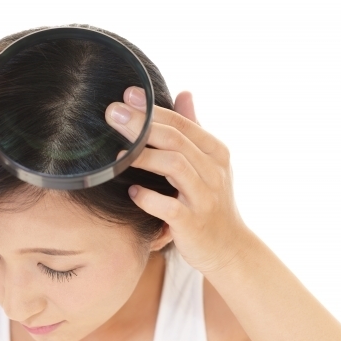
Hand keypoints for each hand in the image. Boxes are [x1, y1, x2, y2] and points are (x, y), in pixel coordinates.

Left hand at [105, 88, 249, 273]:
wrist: (229, 249)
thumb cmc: (210, 201)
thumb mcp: (210, 162)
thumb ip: (194, 128)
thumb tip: (184, 92)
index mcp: (215, 152)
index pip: (182, 123)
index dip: (153, 109)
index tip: (126, 96)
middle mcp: (213, 171)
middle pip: (176, 140)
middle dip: (141, 125)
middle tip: (112, 114)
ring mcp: (205, 198)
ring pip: (175, 167)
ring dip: (143, 157)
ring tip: (116, 154)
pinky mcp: (193, 224)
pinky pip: (170, 207)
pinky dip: (149, 198)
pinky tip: (131, 192)